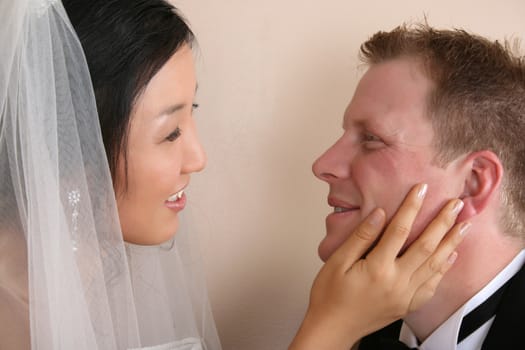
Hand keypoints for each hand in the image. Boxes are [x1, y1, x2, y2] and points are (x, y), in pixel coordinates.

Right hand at [289, 184, 468, 349]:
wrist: (332, 328)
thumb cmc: (329, 295)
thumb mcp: (337, 262)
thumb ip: (360, 237)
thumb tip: (379, 215)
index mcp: (377, 269)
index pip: (399, 231)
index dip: (412, 207)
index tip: (421, 190)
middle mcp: (396, 282)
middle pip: (426, 246)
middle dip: (442, 222)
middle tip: (456, 204)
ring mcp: (405, 296)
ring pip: (435, 265)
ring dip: (451, 243)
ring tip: (463, 226)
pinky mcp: (407, 305)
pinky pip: (432, 286)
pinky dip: (444, 269)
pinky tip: (451, 256)